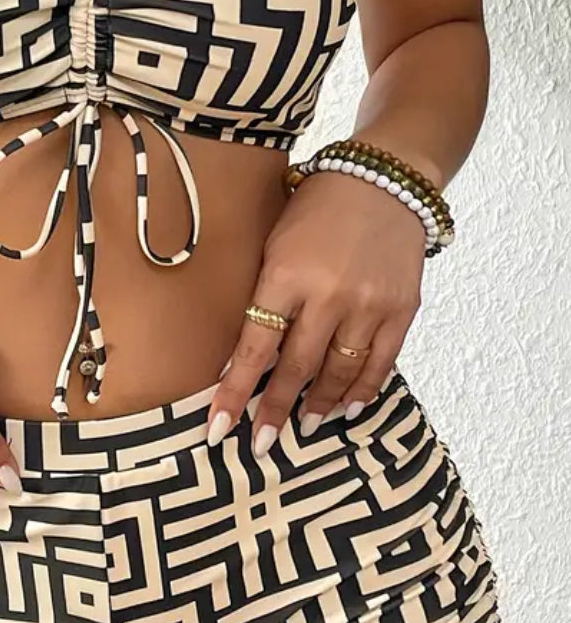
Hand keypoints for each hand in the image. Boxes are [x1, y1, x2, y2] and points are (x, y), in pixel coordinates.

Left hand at [208, 171, 426, 453]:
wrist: (384, 180)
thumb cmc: (316, 209)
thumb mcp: (275, 244)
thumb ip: (264, 296)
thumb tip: (244, 356)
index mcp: (286, 275)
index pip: (254, 348)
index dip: (235, 392)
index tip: (219, 427)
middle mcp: (329, 295)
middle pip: (296, 369)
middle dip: (275, 412)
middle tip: (261, 443)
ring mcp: (370, 305)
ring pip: (339, 373)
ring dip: (318, 405)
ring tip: (304, 426)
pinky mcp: (403, 310)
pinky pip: (380, 364)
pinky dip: (361, 390)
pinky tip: (346, 408)